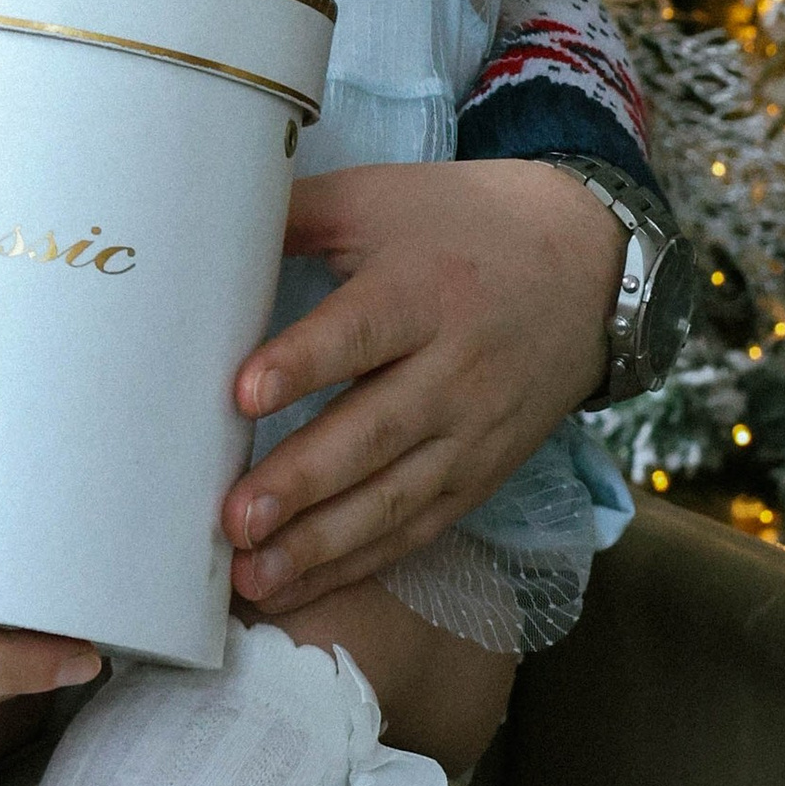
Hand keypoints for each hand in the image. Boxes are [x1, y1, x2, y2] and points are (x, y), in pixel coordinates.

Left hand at [219, 160, 622, 618]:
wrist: (587, 269)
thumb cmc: (460, 225)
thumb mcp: (380, 199)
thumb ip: (292, 216)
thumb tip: (197, 232)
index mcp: (424, 290)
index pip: (360, 333)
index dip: (303, 364)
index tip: (243, 394)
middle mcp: (455, 369)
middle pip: (376, 431)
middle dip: (303, 481)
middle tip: (235, 518)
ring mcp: (473, 432)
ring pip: (396, 497)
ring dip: (322, 544)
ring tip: (253, 575)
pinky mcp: (481, 475)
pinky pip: (417, 527)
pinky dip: (358, 562)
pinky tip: (299, 586)